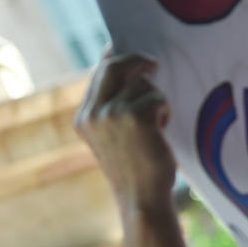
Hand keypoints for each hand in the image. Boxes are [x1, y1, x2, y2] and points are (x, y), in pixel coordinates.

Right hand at [74, 49, 176, 212]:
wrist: (141, 198)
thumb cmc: (134, 167)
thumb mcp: (112, 136)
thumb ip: (111, 107)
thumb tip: (122, 67)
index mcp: (83, 118)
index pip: (98, 74)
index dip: (113, 58)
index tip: (123, 48)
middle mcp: (93, 113)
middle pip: (115, 67)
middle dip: (136, 60)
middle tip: (153, 64)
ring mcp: (112, 114)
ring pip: (142, 84)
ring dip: (155, 99)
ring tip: (155, 125)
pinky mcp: (135, 116)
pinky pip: (157, 97)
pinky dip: (164, 111)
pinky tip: (160, 131)